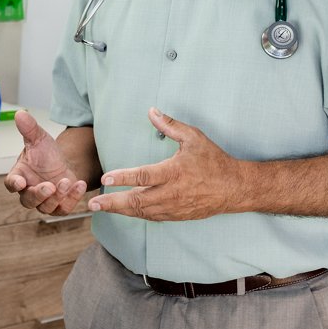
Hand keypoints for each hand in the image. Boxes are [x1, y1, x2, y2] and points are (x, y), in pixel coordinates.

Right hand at [3, 111, 87, 215]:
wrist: (63, 164)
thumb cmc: (45, 154)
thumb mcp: (39, 139)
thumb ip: (29, 128)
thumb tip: (20, 113)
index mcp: (19, 176)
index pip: (11, 183)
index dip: (14, 184)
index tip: (20, 182)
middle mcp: (29, 192)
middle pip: (28, 200)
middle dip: (39, 194)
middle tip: (49, 186)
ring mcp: (44, 202)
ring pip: (46, 207)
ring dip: (57, 196)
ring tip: (66, 181)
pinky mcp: (59, 207)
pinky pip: (64, 208)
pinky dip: (72, 198)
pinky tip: (79, 185)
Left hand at [88, 107, 246, 220]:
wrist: (234, 188)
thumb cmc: (214, 161)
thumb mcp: (194, 138)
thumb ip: (170, 126)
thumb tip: (151, 111)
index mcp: (174, 172)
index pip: (143, 176)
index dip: (123, 178)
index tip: (105, 179)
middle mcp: (172, 193)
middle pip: (137, 201)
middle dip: (113, 202)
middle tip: (93, 203)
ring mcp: (174, 207)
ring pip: (142, 212)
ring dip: (120, 210)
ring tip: (101, 207)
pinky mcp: (177, 216)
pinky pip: (152, 217)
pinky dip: (135, 215)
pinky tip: (123, 211)